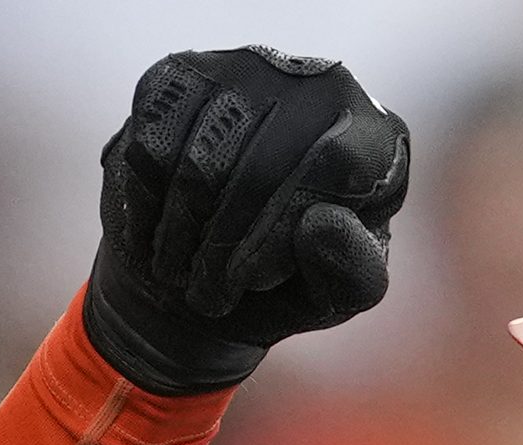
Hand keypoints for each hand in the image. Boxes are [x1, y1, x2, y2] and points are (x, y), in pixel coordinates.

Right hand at [83, 47, 409, 393]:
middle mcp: (319, 86)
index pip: (336, 164)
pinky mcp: (182, 75)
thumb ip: (352, 271)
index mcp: (377, 138)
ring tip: (183, 273)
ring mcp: (249, 70)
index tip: (248, 280)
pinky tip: (156, 234)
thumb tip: (323, 223)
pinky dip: (146, 204)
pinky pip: (151, 141)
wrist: (209, 267)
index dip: (282, 231)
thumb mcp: (336, 292)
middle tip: (209, 295)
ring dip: (181, 233)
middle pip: (260, 166)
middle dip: (225, 247)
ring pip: (199, 157)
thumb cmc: (291, 282)